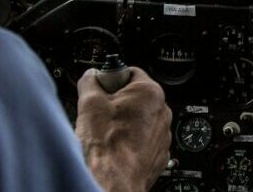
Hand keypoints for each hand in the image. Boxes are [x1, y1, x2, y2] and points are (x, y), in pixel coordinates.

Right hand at [75, 67, 171, 191]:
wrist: (113, 182)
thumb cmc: (106, 146)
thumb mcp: (89, 103)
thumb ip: (90, 81)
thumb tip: (90, 76)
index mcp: (150, 92)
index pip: (130, 72)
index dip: (111, 79)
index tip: (101, 88)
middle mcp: (162, 112)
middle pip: (135, 97)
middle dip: (117, 103)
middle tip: (100, 113)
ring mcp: (163, 135)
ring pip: (140, 120)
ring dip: (124, 124)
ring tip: (107, 134)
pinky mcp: (159, 154)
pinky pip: (144, 140)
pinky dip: (131, 142)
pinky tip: (116, 148)